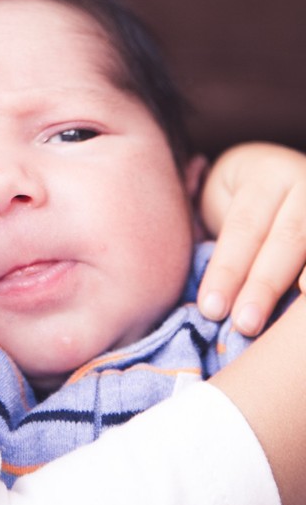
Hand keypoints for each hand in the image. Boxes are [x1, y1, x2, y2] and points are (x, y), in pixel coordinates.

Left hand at [198, 142, 305, 334]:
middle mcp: (305, 186)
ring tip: (288, 330)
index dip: (228, 269)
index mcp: (267, 175)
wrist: (280, 178)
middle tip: (244, 325)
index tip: (211, 309)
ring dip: (300, 296)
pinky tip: (304, 314)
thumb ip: (219, 237)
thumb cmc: (243, 201)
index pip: (245, 227)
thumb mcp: (224, 200)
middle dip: (264, 286)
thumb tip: (208, 299)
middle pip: (286, 240)